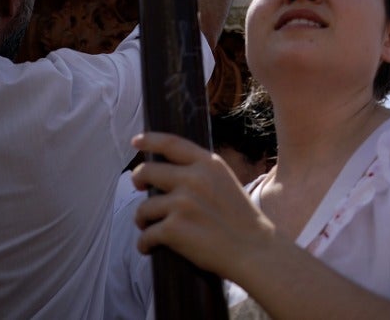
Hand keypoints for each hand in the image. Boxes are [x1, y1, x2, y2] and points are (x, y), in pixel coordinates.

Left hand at [133, 131, 277, 280]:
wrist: (253, 248)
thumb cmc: (240, 219)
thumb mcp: (225, 182)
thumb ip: (201, 173)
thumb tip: (167, 174)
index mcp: (208, 164)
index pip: (171, 143)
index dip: (150, 140)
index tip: (136, 141)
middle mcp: (193, 179)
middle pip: (148, 171)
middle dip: (138, 180)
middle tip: (139, 187)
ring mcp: (182, 203)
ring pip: (144, 208)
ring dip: (143, 220)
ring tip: (149, 228)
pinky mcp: (173, 229)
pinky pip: (146, 235)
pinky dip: (145, 244)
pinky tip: (151, 248)